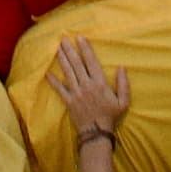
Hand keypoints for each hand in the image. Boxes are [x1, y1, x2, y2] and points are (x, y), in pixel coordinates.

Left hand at [48, 35, 128, 151]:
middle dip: (70, 50)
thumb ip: (123, 84)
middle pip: (77, 64)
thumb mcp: (123, 102)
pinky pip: (60, 89)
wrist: (97, 133)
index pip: (91, 62)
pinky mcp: (69, 101)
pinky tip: (47, 73)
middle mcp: (87, 85)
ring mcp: (76, 93)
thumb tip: (122, 67)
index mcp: (100, 83)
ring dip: (62, 59)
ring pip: (68, 72)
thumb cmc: (111, 117)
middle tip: (63, 38)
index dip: (85, 49)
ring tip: (57, 48)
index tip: (80, 37)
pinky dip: (53, 81)